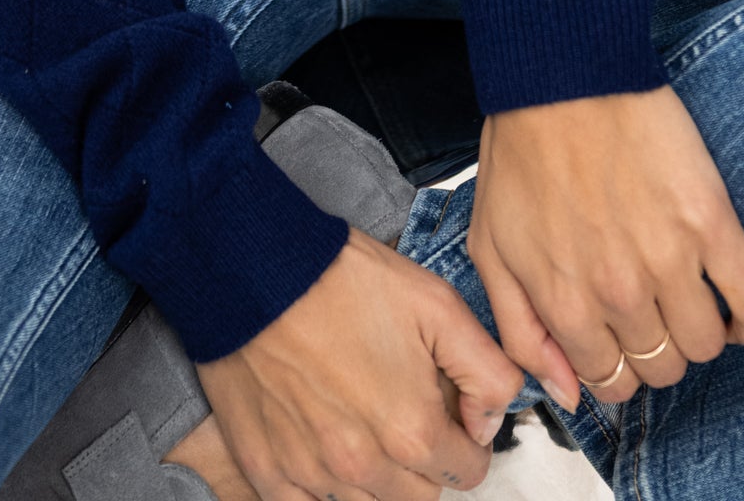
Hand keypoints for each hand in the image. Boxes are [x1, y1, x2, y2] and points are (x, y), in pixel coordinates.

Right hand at [194, 225, 523, 497]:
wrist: (253, 266)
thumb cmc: (337, 277)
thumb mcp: (435, 304)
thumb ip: (485, 370)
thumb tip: (490, 419)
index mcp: (410, 429)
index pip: (467, 471)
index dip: (465, 437)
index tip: (449, 411)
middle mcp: (363, 464)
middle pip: (419, 494)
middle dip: (423, 459)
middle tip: (403, 408)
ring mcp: (311, 473)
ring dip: (375, 475)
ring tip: (359, 418)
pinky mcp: (266, 468)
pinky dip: (320, 489)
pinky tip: (320, 446)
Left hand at [468, 87, 743, 406]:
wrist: (563, 73)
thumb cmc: (522, 147)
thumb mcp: (492, 243)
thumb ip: (519, 328)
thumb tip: (565, 393)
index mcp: (564, 300)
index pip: (609, 381)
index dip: (615, 368)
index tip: (620, 346)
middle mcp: (619, 291)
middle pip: (662, 368)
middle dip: (654, 351)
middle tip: (649, 314)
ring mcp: (669, 259)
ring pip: (706, 345)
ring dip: (699, 333)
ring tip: (686, 301)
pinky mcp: (712, 223)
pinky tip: (734, 308)